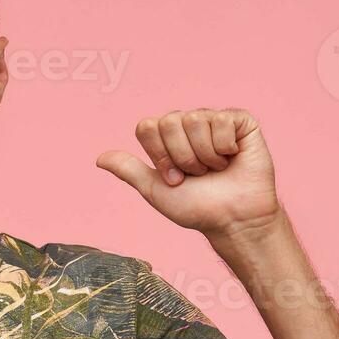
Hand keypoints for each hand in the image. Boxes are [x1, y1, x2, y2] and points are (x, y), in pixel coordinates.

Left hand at [96, 108, 282, 240]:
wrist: (233, 219)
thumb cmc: (197, 207)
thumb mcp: (155, 190)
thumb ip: (129, 170)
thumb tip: (99, 159)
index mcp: (167, 137)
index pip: (147, 127)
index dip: (159, 155)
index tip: (173, 177)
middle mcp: (188, 124)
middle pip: (169, 122)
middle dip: (181, 156)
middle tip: (197, 175)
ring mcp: (214, 120)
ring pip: (195, 120)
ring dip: (204, 155)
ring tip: (216, 169)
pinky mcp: (240, 121)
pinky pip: (222, 120)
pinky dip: (225, 147)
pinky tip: (232, 158)